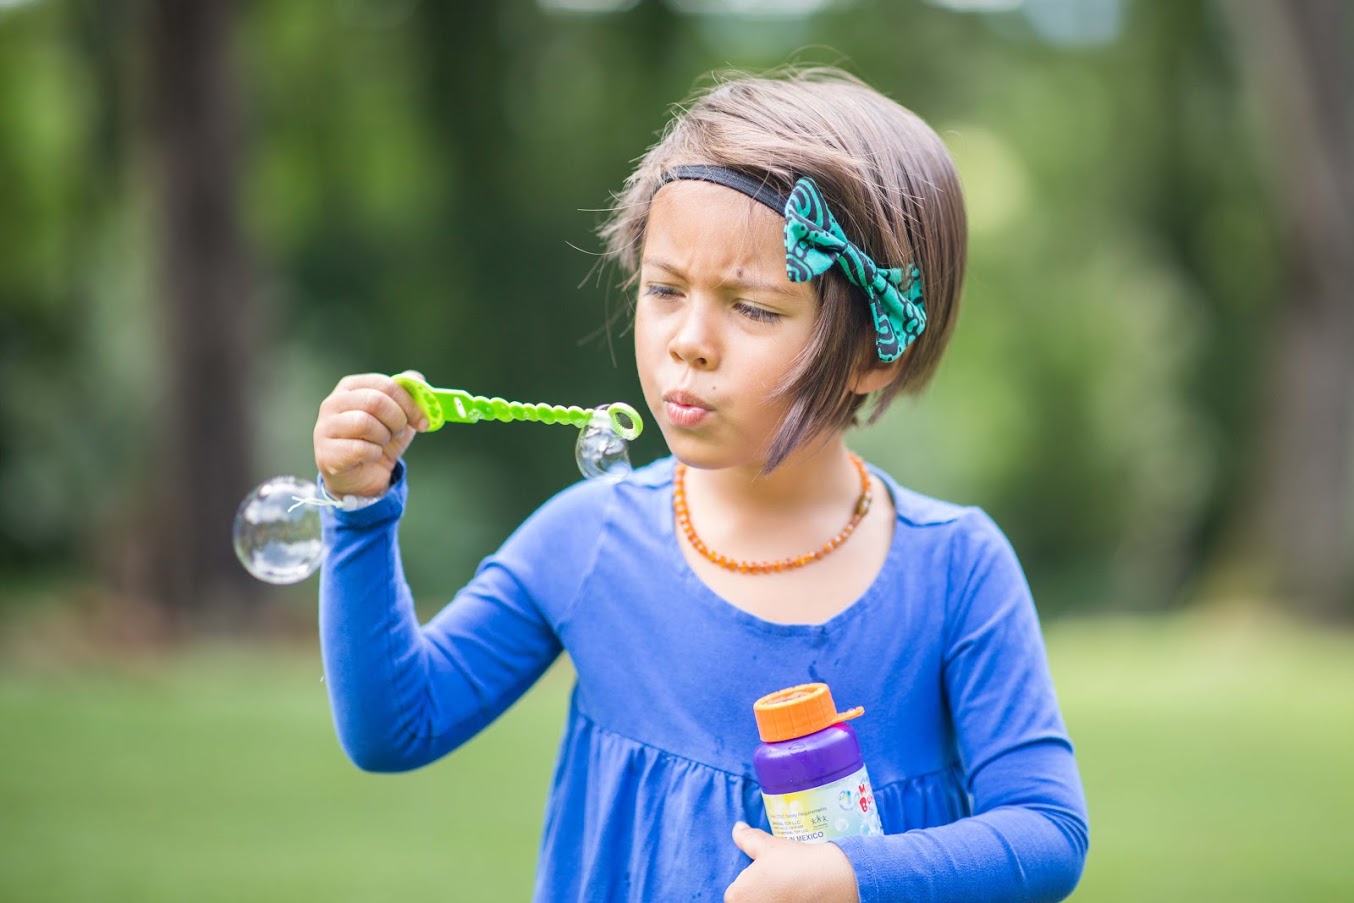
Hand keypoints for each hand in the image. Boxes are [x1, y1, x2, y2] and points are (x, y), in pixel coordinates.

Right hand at [314, 371, 429, 498]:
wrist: (363, 476)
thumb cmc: (378, 440)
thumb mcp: (398, 416)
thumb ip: (407, 395)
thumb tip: (418, 379)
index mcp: (351, 387)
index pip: (384, 384)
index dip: (408, 402)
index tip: (423, 421)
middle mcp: (332, 403)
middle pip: (374, 401)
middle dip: (397, 419)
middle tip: (399, 432)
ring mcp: (325, 428)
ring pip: (364, 423)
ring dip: (383, 436)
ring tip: (382, 443)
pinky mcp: (326, 453)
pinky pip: (359, 448)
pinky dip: (374, 454)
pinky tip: (372, 456)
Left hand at [724, 822, 859, 902]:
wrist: (834, 881)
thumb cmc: (797, 862)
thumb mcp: (769, 846)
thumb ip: (747, 839)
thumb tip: (737, 828)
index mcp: (737, 895)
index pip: (735, 892)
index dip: (751, 882)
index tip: (767, 877)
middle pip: (748, 901)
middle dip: (760, 893)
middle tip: (778, 884)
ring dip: (771, 898)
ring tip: (789, 891)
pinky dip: (784, 902)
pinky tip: (796, 898)